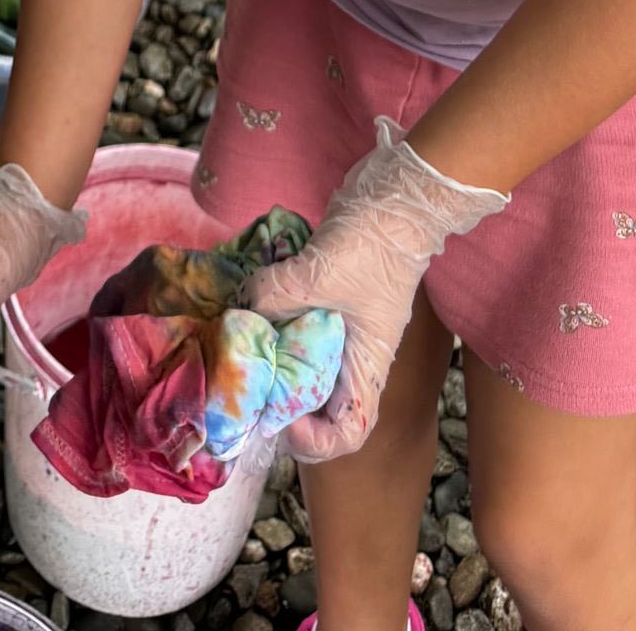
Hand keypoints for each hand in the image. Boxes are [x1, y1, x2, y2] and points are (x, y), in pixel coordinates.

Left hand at [247, 121, 506, 462]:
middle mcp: (354, 354)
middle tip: (244, 380)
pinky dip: (272, 317)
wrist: (397, 195)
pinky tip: (248, 302)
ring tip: (239, 342)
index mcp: (365, 365)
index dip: (315, 441)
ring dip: (271, 355)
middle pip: (318, 402)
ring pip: (302, 360)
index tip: (280, 418)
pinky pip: (295, 320)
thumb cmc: (374, 245)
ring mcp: (341, 324)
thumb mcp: (321, 274)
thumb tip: (242, 307)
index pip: (349, 432)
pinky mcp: (328, 294)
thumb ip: (275, 295)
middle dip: (280, 399)